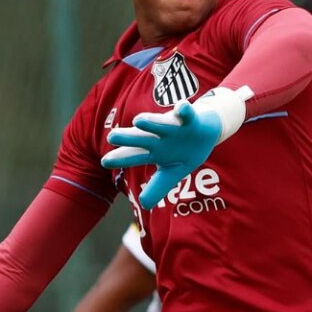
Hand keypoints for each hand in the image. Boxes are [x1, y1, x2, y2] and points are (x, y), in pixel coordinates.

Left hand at [101, 87, 247, 209]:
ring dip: (151, 122)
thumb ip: (158, 187)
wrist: (205, 131)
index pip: (134, 156)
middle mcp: (159, 138)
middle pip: (142, 138)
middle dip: (128, 138)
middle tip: (112, 137)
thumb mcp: (172, 173)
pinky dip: (184, 110)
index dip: (120, 158)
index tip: (105, 161)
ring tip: (138, 120)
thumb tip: (144, 204)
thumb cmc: (183, 152)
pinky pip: (187, 114)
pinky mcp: (189, 119)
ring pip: (160, 124)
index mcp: (153, 151)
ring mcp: (173, 128)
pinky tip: (181, 107)